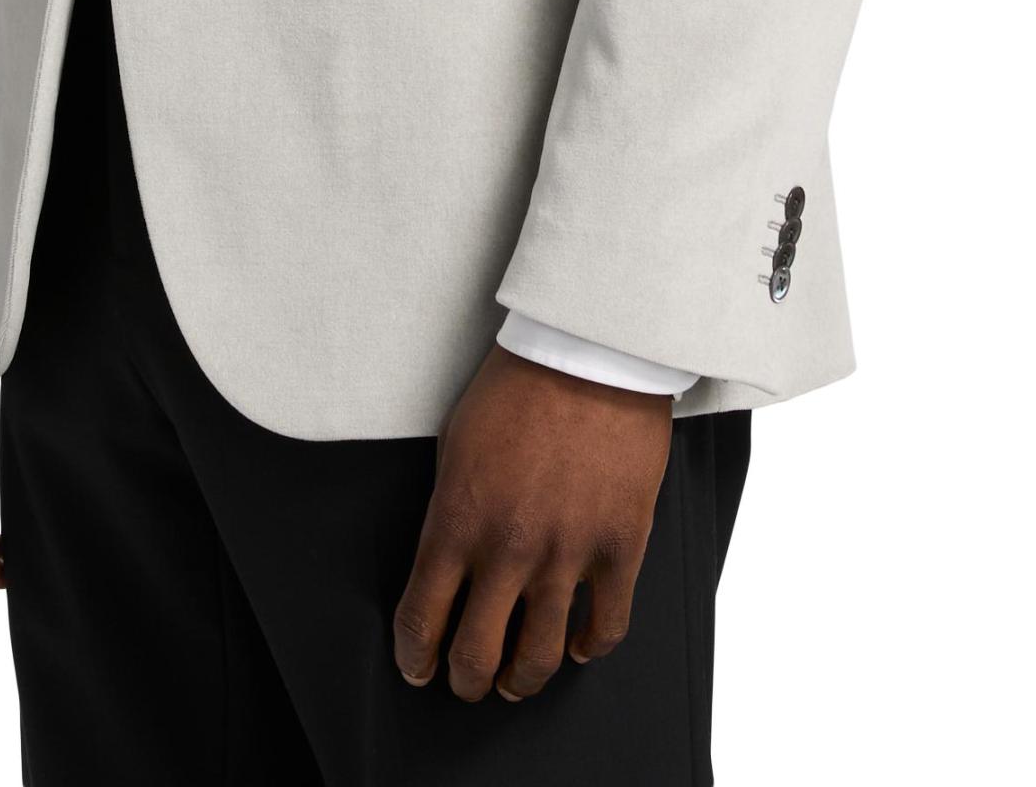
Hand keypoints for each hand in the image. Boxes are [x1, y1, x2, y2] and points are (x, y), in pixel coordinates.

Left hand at [393, 345, 672, 702]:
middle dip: (465, 681)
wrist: (589, 354)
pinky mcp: (620, 548)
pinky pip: (606, 627)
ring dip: (522, 681)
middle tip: (466, 682)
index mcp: (456, 521)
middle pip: (476, 656)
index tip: (417, 666)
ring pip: (539, 658)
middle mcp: (508, 550)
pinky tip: (577, 645)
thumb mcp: (455, 443)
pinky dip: (589, 647)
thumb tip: (449, 559)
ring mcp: (567, 554)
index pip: (421, 620)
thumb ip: (450, 509)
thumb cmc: (517, 387)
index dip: (414, 656)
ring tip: (516, 681)